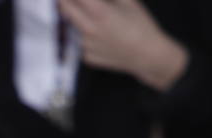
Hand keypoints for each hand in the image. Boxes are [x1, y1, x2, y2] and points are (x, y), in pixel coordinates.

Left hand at [57, 0, 188, 90]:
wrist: (147, 55)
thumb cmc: (140, 24)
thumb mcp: (128, 0)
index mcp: (99, 12)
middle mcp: (88, 29)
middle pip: (64, 8)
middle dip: (64, 0)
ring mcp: (85, 46)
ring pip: (70, 25)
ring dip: (74, 17)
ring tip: (91, 17)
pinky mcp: (86, 57)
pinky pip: (78, 41)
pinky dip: (83, 35)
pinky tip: (99, 35)